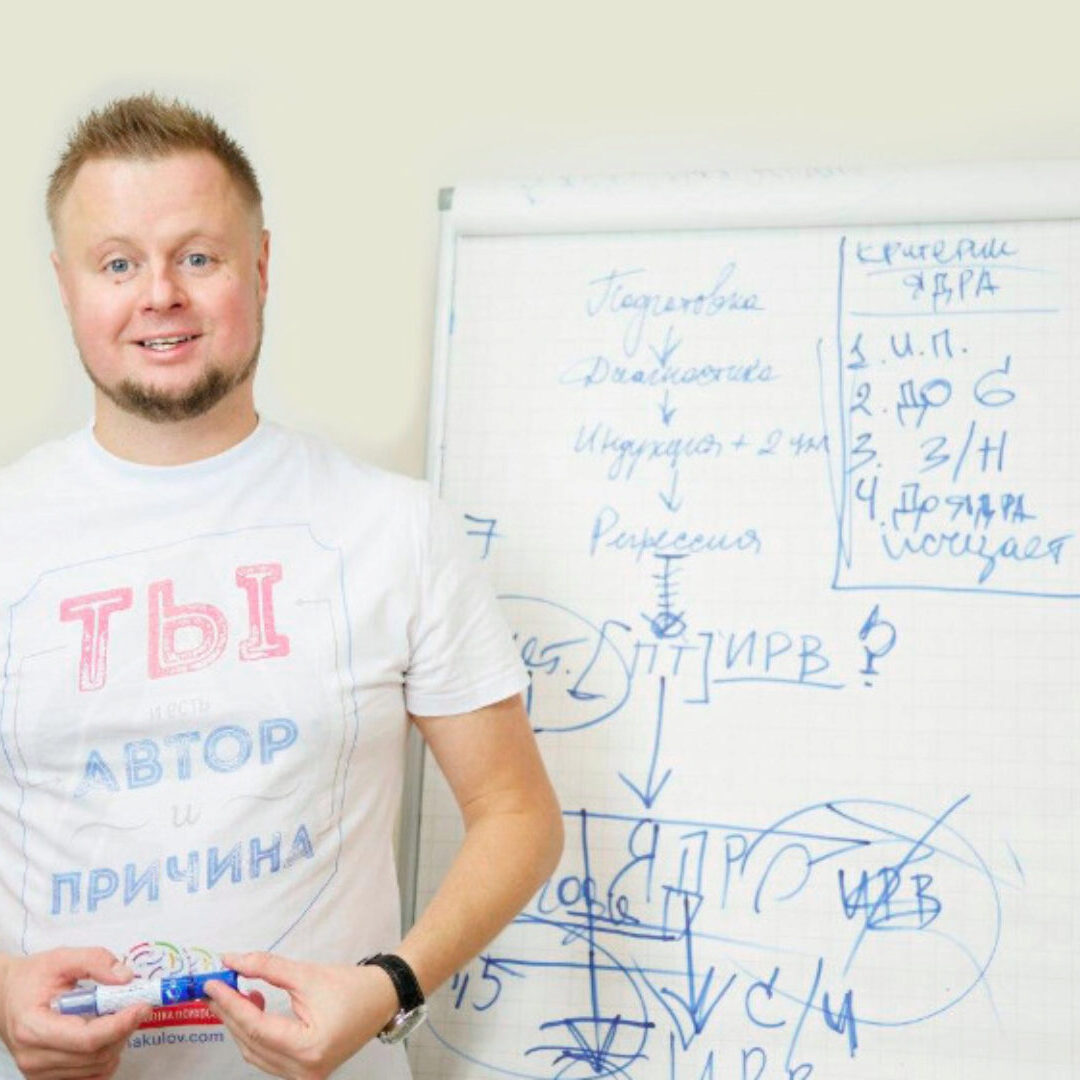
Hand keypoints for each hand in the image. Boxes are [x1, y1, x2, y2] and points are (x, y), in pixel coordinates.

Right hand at [0, 948, 149, 1079]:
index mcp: (33, 1028)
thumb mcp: (62, 958)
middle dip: (124, 1030)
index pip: (87, 1039)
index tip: (143, 1006)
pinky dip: (106, 1057)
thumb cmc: (32, 977)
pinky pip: (89, 1076)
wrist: (6, 996)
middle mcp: (34, 1058)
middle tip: (136, 1005)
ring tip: (118, 1016)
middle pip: (95, 1055)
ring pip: (96, 1068)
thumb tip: (126, 978)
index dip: (120, 1024)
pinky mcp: (48, 1078)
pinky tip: (107, 1034)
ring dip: (118, 1042)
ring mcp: (39, 1073)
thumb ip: (95, 961)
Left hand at [205, 951, 398, 1079]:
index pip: (256, 1027)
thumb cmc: (350, 985)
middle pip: (252, 1043)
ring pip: (255, 1053)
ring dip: (241, 1024)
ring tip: (238, 993)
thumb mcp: (306, 974)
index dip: (231, 1004)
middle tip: (216, 987)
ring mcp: (304, 1077)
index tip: (213, 983)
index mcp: (308, 1047)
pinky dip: (256, 1035)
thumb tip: (232, 960)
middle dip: (230, 1014)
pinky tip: (256, 1009)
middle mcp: (304, 1071)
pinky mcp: (304, 1073)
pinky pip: (268, 1057)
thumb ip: (266, 967)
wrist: (383, 999)